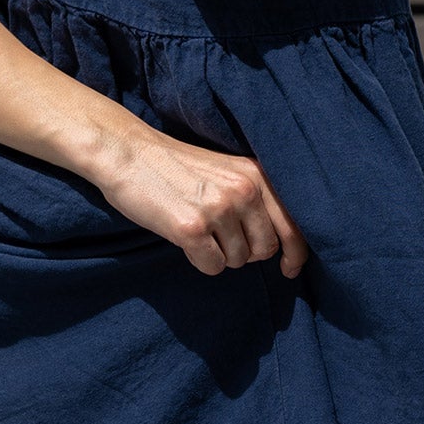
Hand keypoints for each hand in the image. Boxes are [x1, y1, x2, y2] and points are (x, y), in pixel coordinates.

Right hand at [88, 120, 309, 279]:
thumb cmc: (175, 167)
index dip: (295, 253)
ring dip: (218, 255)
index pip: (293, 224)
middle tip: (220, 239)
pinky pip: (213, 267)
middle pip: (265, 249)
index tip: (289, 269)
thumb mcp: (226, 171)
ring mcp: (219, 209)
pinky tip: (185, 240)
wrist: (128, 154)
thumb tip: (277, 246)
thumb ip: (254, 198)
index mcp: (256, 174)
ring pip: (237, 261)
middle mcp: (244, 190)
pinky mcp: (192, 229)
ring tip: (197, 230)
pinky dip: (199, 261)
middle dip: (245, 253)